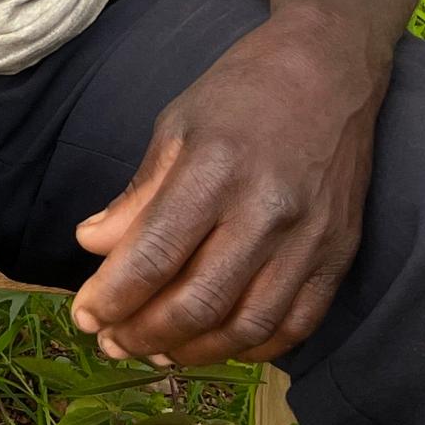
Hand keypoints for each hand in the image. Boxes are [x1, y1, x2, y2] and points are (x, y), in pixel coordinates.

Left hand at [70, 11, 385, 366]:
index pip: (156, 254)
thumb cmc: (240, 92)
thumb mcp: (175, 125)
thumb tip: (92, 244)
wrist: (328, 72)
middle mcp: (265, 212)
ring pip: (248, 324)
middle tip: (109, 342)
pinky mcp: (340, 256)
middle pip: (199, 300)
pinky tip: (214, 346)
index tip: (84, 316)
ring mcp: (310, 240)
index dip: (115, 296)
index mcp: (214, 171)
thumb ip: (137, 194)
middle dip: (145, 333)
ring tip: (154, 352)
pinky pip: (296, 324)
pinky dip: (251, 347)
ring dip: (194, 351)